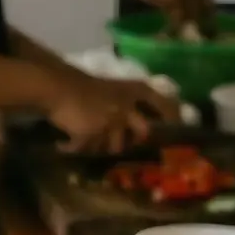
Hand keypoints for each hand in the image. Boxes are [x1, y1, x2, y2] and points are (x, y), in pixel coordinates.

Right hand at [46, 73, 173, 154]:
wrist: (55, 86)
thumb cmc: (81, 85)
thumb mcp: (112, 89)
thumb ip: (127, 103)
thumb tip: (139, 128)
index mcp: (135, 91)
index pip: (164, 104)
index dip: (173, 116)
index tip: (178, 127)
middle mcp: (127, 108)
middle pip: (142, 134)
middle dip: (132, 140)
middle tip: (125, 143)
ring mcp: (111, 123)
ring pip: (113, 146)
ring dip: (99, 145)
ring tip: (86, 140)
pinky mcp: (92, 135)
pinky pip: (86, 149)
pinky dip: (73, 148)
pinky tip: (63, 144)